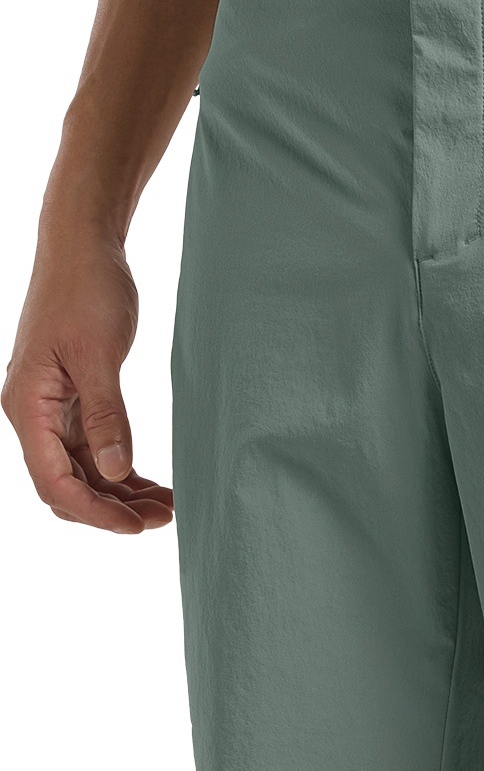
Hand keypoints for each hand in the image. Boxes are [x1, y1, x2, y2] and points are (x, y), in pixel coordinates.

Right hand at [3, 229, 172, 534]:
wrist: (84, 246)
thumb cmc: (85, 288)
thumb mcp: (98, 352)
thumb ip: (106, 415)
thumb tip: (116, 473)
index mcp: (28, 406)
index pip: (54, 481)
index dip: (95, 511)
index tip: (137, 525)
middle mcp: (34, 416)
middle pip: (66, 487)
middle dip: (111, 510)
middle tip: (162, 518)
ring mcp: (54, 412)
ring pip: (84, 474)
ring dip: (122, 495)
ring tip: (168, 507)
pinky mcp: (75, 404)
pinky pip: (95, 453)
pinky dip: (122, 472)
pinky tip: (153, 484)